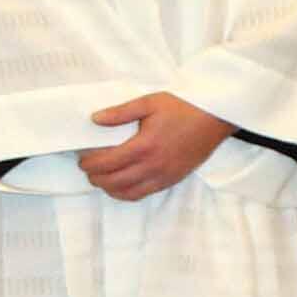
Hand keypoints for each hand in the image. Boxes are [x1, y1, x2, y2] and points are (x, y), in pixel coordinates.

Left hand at [84, 92, 232, 200]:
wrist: (214, 118)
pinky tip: (120, 184)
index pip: (107, 163)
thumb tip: (95, 119)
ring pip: (127, 193)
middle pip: (113, 182)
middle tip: (87, 167)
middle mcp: (153, 166)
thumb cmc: (183, 107)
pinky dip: (126, 193)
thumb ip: (120, 113)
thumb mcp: (149, 102)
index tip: (81, 158)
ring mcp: (163, 176)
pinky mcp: (171, 181)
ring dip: (109, 188)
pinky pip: (143, 194)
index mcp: (144, 146)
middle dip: (95, 177)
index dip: (89, 163)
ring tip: (100, 177)